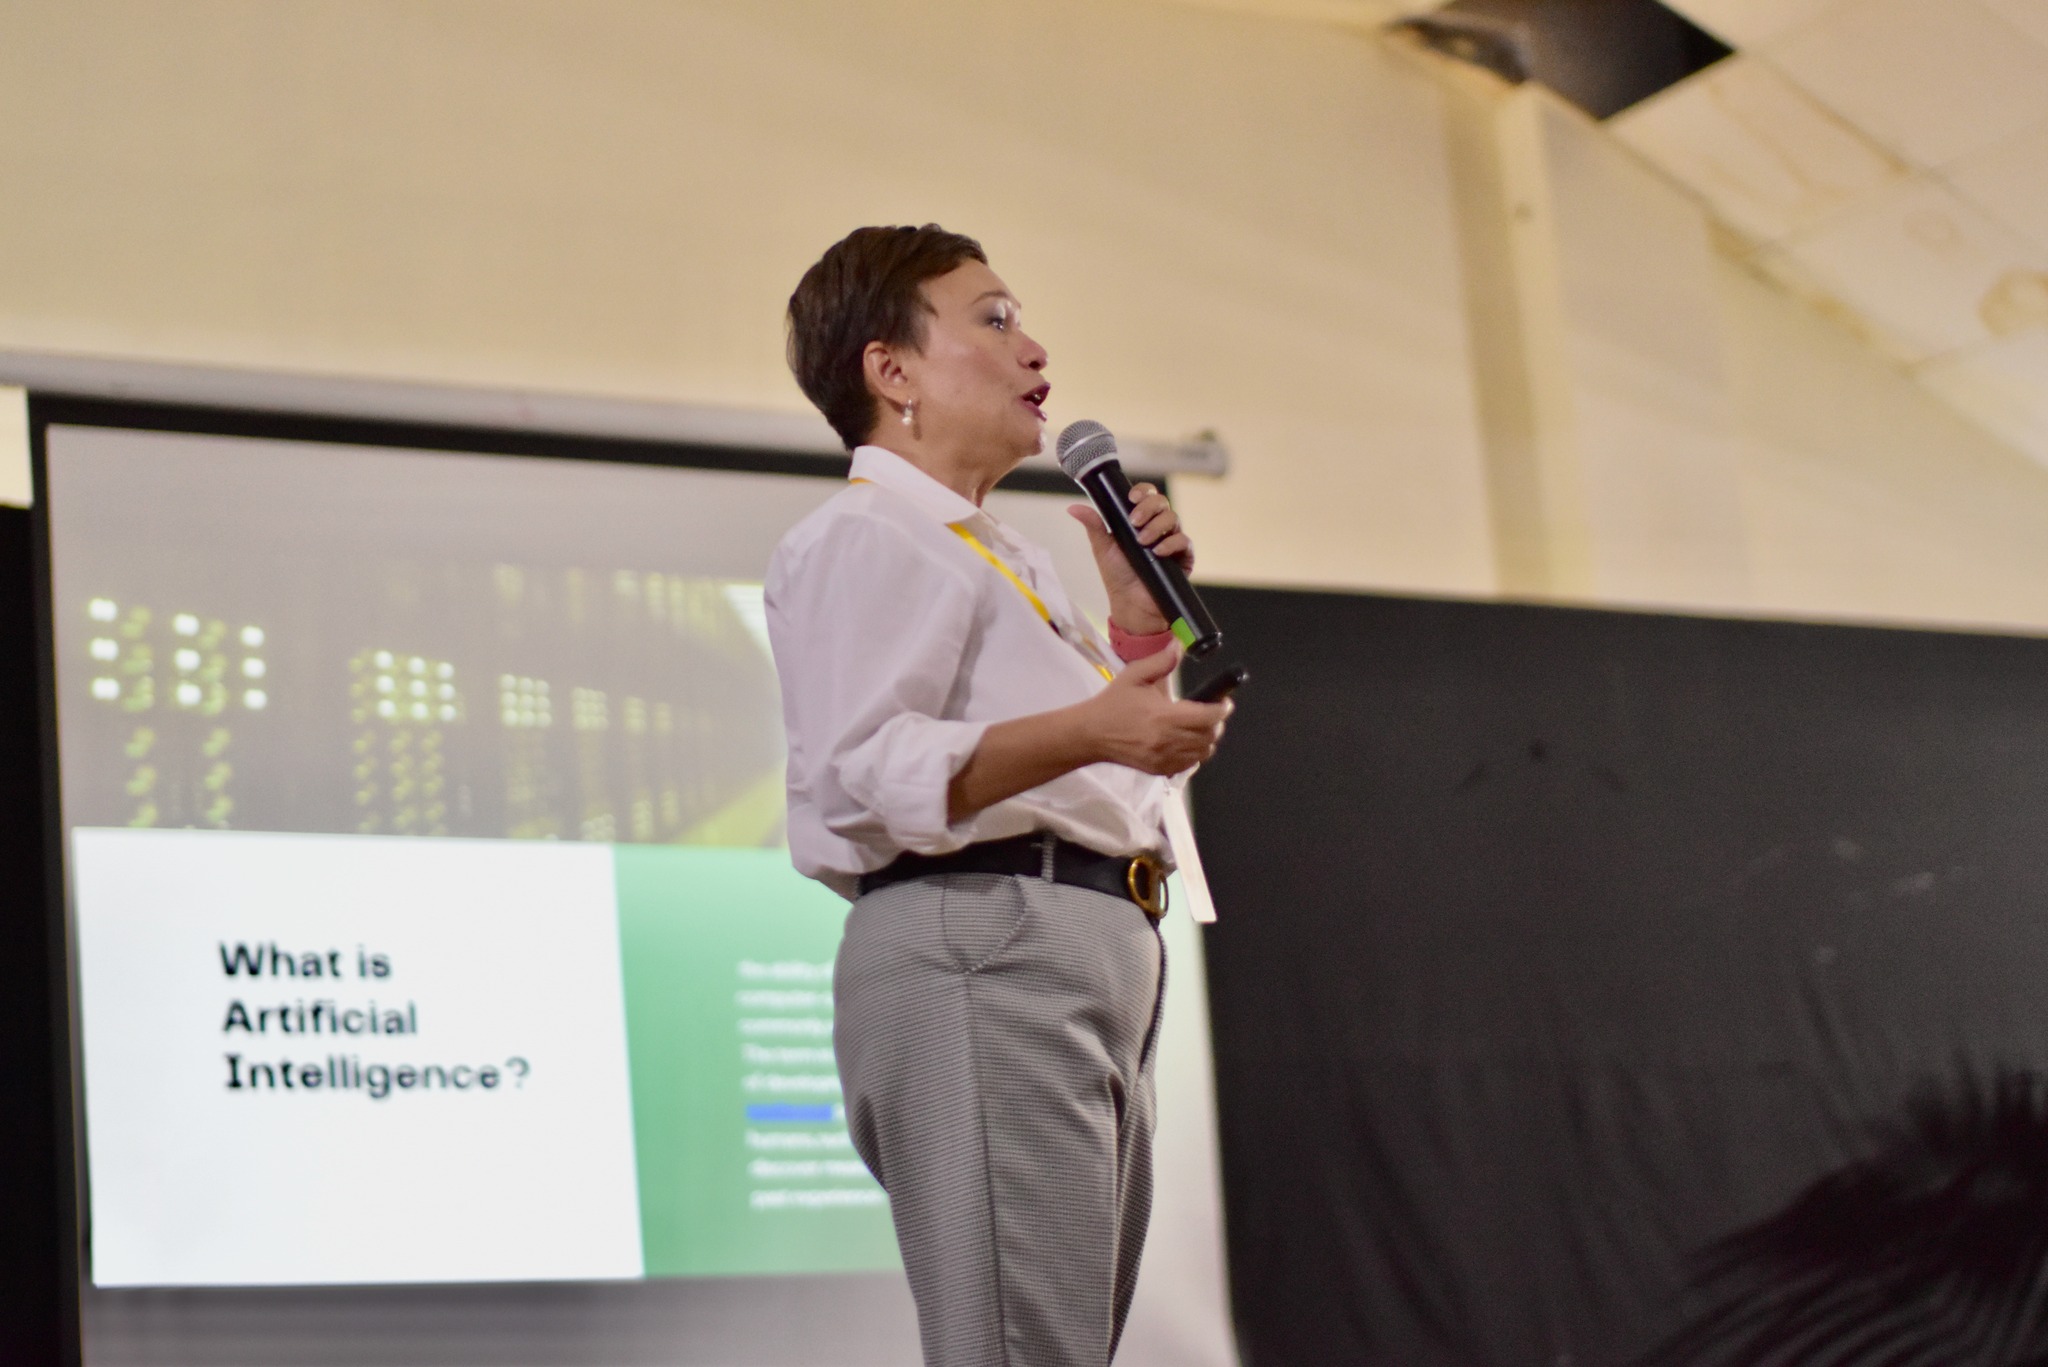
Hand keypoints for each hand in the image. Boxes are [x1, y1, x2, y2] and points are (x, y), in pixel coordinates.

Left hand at [1066, 483, 1194, 635]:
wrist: (1130, 603)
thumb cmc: (1118, 576)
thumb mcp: (1103, 548)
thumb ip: (1093, 525)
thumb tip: (1073, 508)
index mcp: (1140, 520)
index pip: (1147, 496)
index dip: (1143, 491)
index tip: (1132, 497)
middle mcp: (1158, 527)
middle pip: (1162, 503)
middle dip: (1149, 507)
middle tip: (1135, 521)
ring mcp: (1172, 540)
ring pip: (1173, 518)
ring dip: (1157, 526)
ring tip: (1143, 541)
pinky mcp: (1183, 557)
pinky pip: (1184, 541)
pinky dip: (1172, 543)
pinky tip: (1159, 551)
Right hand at [1081, 644, 1230, 776]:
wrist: (1091, 734)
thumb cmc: (1113, 704)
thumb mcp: (1135, 675)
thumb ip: (1161, 661)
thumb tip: (1179, 645)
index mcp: (1164, 716)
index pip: (1208, 716)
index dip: (1222, 709)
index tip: (1225, 702)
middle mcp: (1168, 740)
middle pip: (1210, 736)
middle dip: (1217, 723)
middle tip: (1212, 712)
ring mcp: (1164, 758)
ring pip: (1203, 752)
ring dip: (1207, 739)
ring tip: (1200, 727)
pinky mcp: (1159, 769)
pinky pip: (1189, 764)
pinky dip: (1194, 753)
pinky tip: (1186, 741)